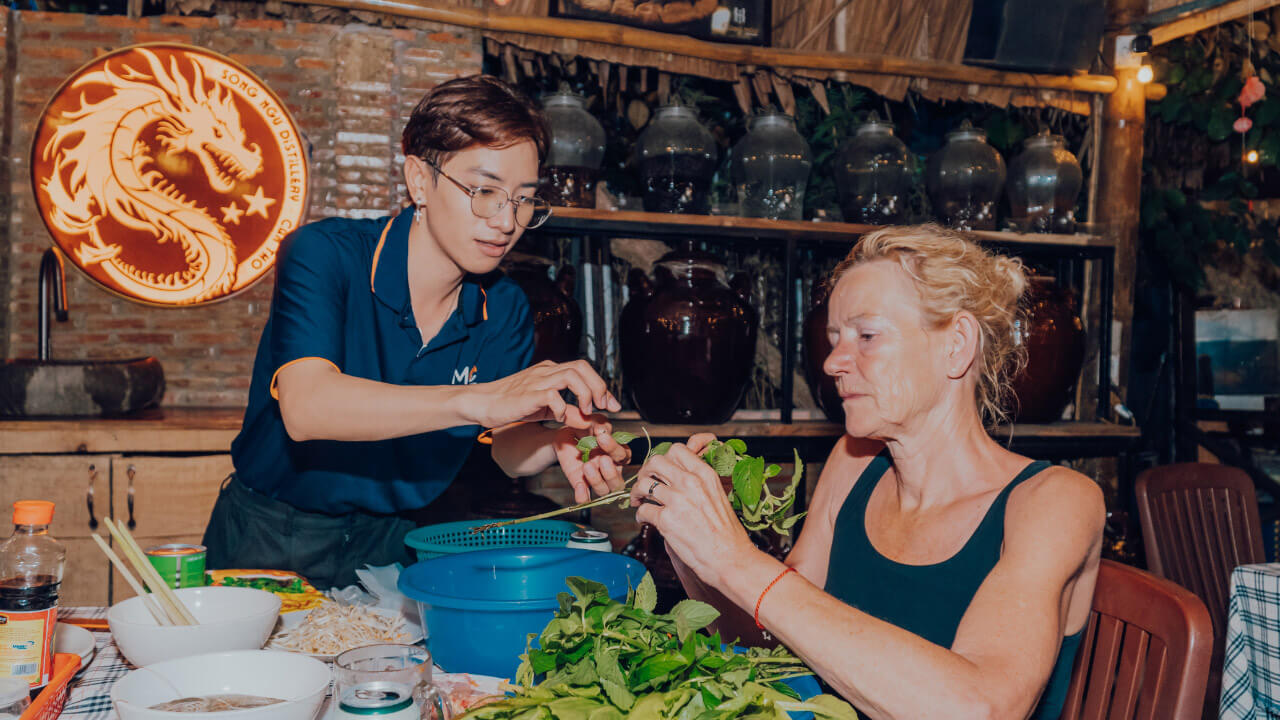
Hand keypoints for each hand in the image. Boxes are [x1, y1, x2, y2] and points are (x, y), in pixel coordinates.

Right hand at [463, 360, 620, 427]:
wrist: (481, 403)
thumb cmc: (512, 406)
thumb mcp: (545, 409)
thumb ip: (568, 412)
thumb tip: (589, 420)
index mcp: (551, 371)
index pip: (584, 369)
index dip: (602, 386)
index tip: (613, 405)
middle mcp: (546, 371)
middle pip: (582, 366)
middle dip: (599, 386)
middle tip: (605, 407)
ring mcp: (537, 380)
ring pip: (571, 375)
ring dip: (585, 394)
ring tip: (587, 411)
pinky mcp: (527, 394)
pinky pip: (552, 395)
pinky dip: (561, 407)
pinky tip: (560, 418)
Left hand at [553, 409, 631, 502]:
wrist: (564, 435)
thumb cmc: (584, 427)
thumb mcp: (592, 421)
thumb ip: (600, 424)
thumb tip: (602, 430)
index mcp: (616, 454)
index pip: (624, 457)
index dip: (615, 448)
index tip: (601, 435)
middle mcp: (609, 469)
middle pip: (618, 482)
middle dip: (611, 472)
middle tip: (601, 458)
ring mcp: (595, 479)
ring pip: (605, 491)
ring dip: (598, 481)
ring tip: (587, 466)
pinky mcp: (580, 484)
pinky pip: (585, 498)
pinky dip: (583, 496)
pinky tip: (580, 486)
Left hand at [631, 434, 753, 585]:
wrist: (730, 558)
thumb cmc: (726, 533)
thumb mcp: (718, 496)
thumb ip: (698, 483)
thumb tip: (676, 477)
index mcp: (704, 474)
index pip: (677, 450)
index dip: (663, 459)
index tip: (659, 471)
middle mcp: (690, 482)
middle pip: (655, 462)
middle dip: (646, 472)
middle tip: (645, 484)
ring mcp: (677, 500)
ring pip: (643, 484)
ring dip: (637, 493)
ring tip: (638, 501)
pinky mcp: (666, 520)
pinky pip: (642, 509)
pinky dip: (640, 515)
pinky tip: (644, 520)